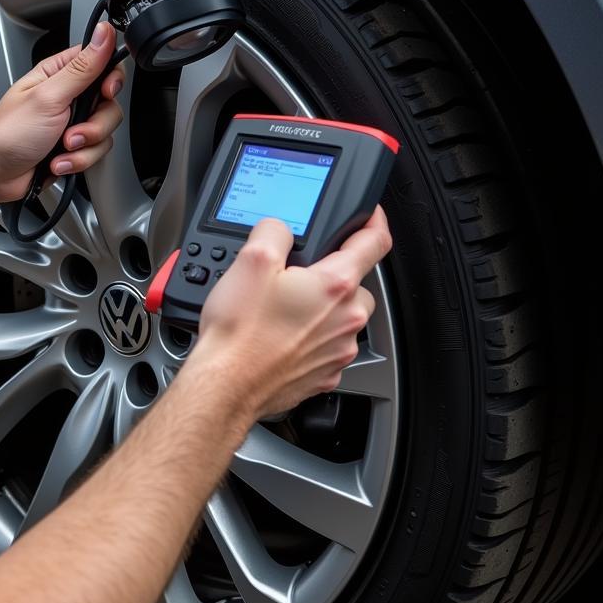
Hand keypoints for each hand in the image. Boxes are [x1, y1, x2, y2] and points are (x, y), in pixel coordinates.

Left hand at [0, 23, 125, 202]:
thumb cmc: (7, 133)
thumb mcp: (48, 96)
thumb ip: (82, 68)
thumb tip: (104, 34)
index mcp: (59, 74)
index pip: (102, 63)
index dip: (112, 79)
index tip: (105, 94)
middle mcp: (68, 97)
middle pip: (109, 104)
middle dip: (95, 125)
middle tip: (71, 132)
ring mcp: (71, 124)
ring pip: (104, 133)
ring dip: (83, 148)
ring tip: (60, 149)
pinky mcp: (73, 148)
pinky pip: (94, 153)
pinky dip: (77, 161)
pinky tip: (57, 161)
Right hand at [189, 206, 392, 421]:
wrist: (227, 385)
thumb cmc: (241, 333)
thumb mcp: (250, 261)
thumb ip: (273, 232)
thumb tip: (279, 228)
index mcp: (335, 285)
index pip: (375, 242)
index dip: (375, 222)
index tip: (370, 217)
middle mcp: (345, 319)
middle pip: (357, 284)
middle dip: (334, 275)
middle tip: (299, 276)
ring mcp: (337, 351)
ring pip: (343, 318)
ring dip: (322, 310)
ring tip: (283, 311)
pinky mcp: (324, 375)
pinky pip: (327, 348)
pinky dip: (311, 340)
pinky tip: (280, 337)